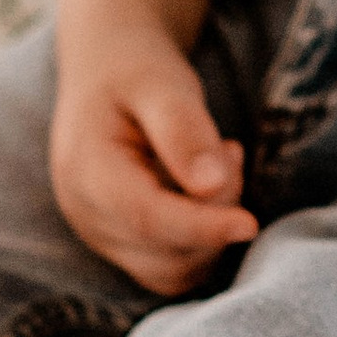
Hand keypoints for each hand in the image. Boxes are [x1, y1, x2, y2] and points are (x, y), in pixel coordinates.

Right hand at [51, 20, 256, 296]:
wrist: (107, 68)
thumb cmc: (136, 69)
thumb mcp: (161, 83)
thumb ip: (183, 130)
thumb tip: (210, 186)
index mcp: (85, 171)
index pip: (146, 219)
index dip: (203, 227)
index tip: (251, 224)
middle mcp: (85, 213)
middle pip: (165, 250)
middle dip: (215, 211)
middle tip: (229, 150)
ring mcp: (100, 234)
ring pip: (174, 268)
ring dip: (212, 229)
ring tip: (217, 163)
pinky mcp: (121, 244)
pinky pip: (173, 268)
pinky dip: (202, 241)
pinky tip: (205, 192)